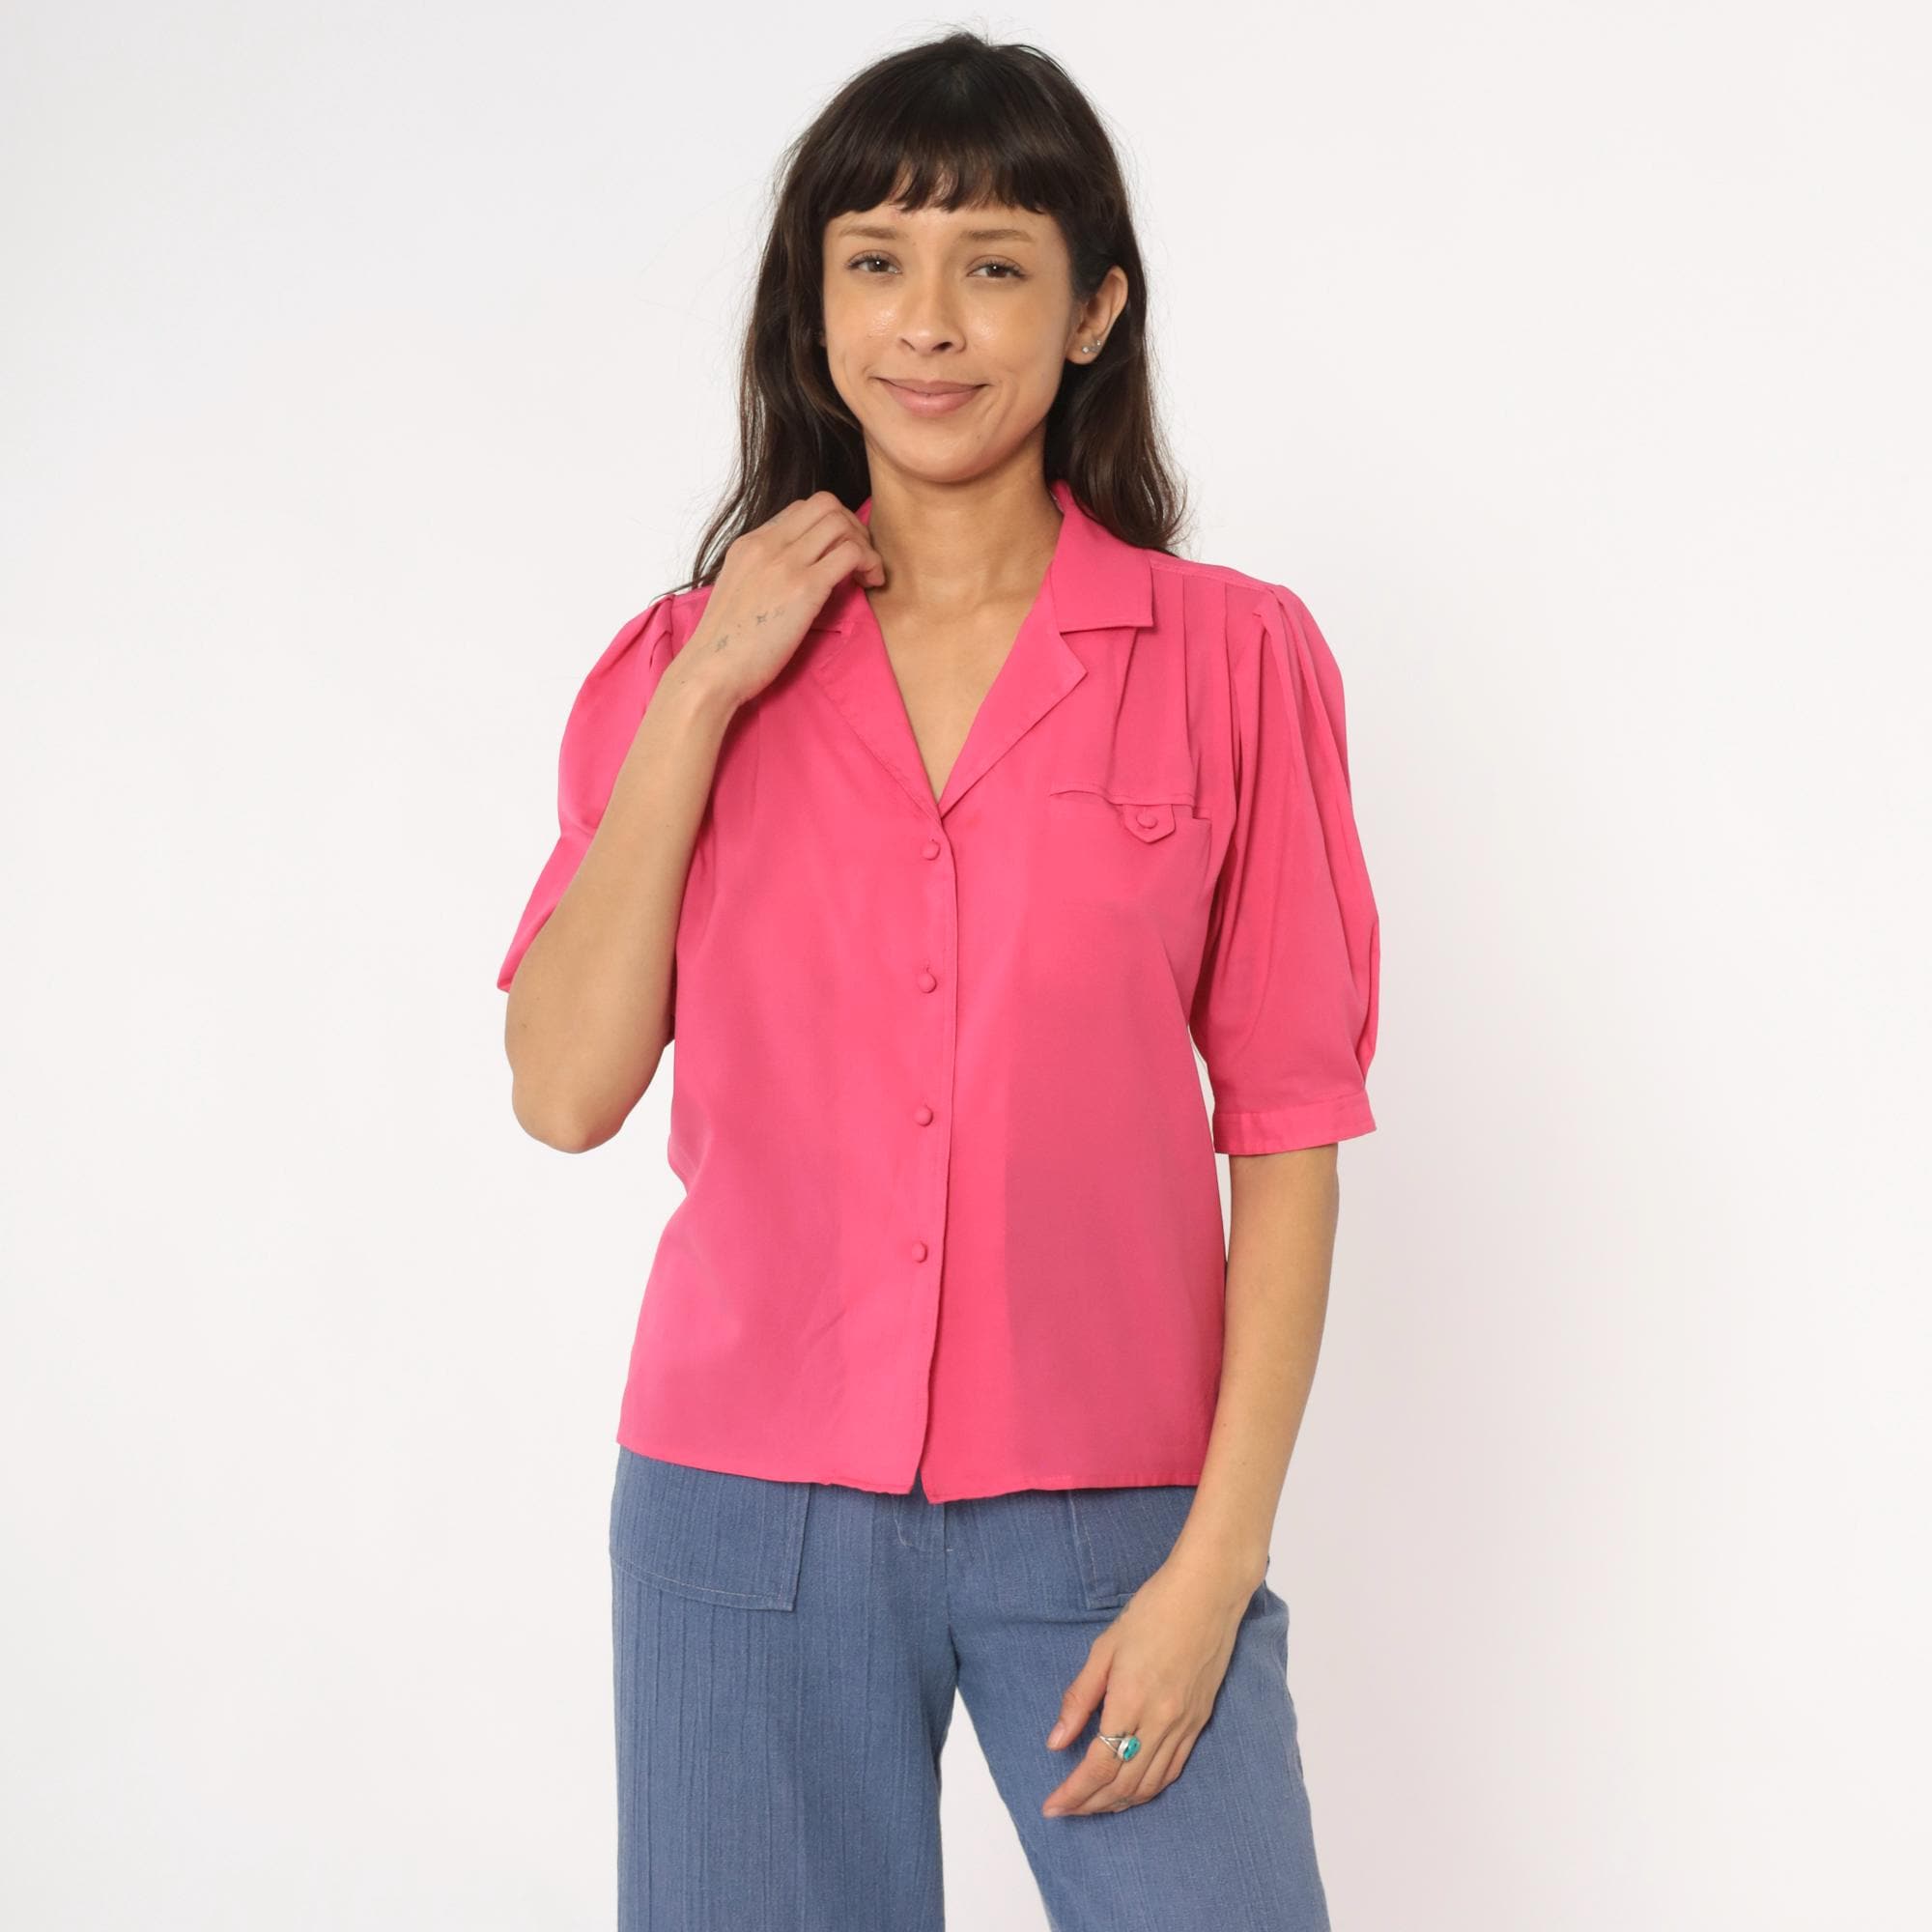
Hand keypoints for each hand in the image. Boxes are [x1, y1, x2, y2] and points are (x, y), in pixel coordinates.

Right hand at [663, 491, 885, 711]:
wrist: (710, 670)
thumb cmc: (726, 646)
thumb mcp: (739, 592)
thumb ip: (764, 574)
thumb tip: (797, 576)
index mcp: (749, 544)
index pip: (800, 510)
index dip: (829, 525)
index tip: (838, 554)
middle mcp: (767, 544)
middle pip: (825, 504)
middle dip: (852, 526)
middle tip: (860, 559)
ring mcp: (785, 563)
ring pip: (840, 522)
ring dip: (864, 544)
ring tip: (867, 574)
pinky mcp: (804, 588)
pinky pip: (851, 553)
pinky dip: (870, 563)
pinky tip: (870, 584)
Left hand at [1040, 1552, 1257, 1817]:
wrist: (1207, 1594)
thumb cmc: (1153, 1611)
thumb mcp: (1105, 1648)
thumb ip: (1079, 1698)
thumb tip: (1056, 1742)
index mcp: (1131, 1701)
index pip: (1099, 1766)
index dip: (1073, 1794)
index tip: (1051, 1806)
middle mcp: (1161, 1722)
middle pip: (1122, 1783)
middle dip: (1090, 1804)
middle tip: (1065, 1811)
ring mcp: (1184, 1725)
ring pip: (1148, 1785)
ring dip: (1117, 1803)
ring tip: (1091, 1805)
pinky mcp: (1199, 1723)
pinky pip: (1172, 1771)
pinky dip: (1147, 1789)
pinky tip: (1130, 1790)